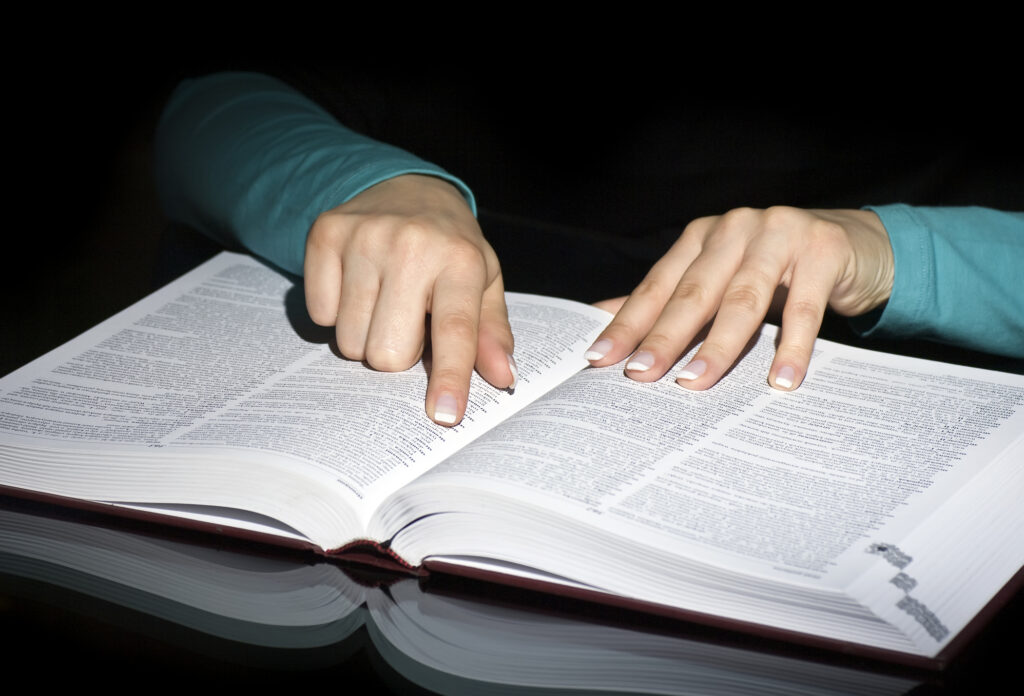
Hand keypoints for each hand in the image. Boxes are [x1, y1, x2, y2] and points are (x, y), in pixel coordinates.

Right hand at [304, 174, 514, 425]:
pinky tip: (357, 285)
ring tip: (384, 302)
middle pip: (388, 353)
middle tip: (408, 323)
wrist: (409, 188)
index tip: (444, 414)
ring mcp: (363, 236)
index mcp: (460, 260)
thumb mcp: (483, 283)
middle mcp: (411, 245)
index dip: (449, 377)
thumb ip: (491, 333)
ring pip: (349, 341)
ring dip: (365, 337)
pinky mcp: (326, 233)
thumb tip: (503, 377)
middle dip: (398, 354)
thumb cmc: (451, 248)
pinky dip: (336, 312)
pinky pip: (319, 315)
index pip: (455, 331)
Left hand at [586, 207, 893, 389]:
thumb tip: (600, 319)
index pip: (659, 286)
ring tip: (696, 383)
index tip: (600, 358)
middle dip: (664, 337)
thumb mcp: (720, 278)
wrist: (853, 244)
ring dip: (719, 345)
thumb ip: (667, 298)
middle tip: (640, 375)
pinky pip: (804, 309)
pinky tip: (780, 381)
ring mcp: (780, 235)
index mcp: (703, 237)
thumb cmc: (774, 268)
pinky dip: (791, 347)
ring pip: (743, 299)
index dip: (629, 322)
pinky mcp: (823, 251)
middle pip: (694, 292)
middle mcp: (735, 229)